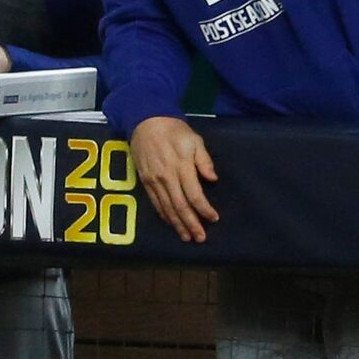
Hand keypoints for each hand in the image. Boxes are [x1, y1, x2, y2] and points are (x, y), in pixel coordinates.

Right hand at [130, 115, 218, 242]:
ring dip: (177, 224)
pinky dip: (164, 214)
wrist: (145, 121)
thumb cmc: (174, 130)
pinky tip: (170, 222)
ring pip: (166, 207)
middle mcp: (166, 177)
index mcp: (181, 166)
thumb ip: (204, 160)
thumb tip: (212, 179)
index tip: (214, 219)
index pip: (194, 194)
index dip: (204, 209)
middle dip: (190, 224)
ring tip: (186, 236)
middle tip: (200, 238)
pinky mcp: (144, 180)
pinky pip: (155, 202)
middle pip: (179, 206)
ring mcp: (153, 180)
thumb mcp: (195, 140)